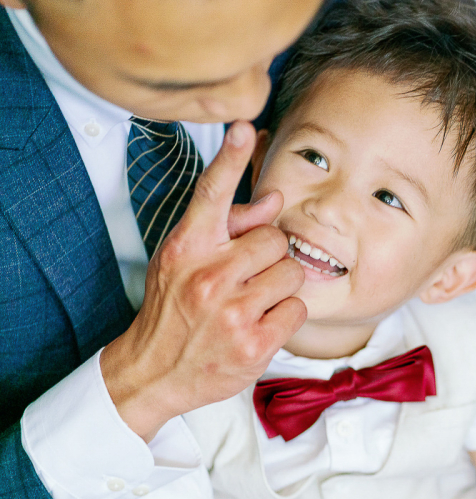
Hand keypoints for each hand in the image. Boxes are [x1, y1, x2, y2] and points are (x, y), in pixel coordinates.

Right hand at [102, 121, 305, 440]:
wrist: (154, 372)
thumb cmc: (175, 308)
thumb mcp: (187, 261)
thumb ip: (229, 227)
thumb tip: (273, 197)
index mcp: (187, 248)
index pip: (212, 195)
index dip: (229, 158)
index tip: (243, 127)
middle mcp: (208, 277)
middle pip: (275, 239)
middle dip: (269, 257)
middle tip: (246, 278)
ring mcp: (232, 312)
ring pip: (292, 273)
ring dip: (281, 287)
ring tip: (252, 302)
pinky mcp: (254, 344)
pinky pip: (297, 309)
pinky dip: (285, 317)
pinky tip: (259, 326)